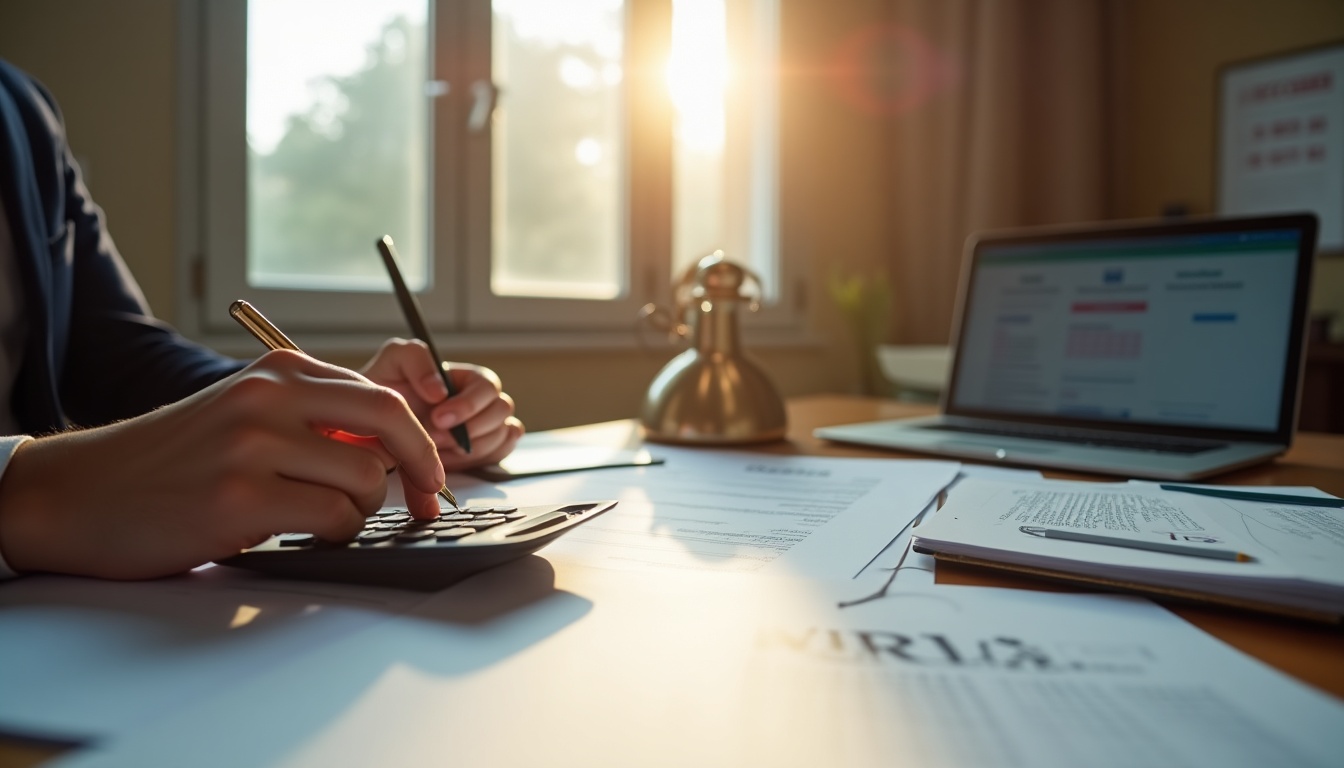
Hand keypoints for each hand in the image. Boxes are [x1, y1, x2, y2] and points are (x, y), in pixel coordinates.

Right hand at [0, 350, 445, 579]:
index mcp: (278, 371)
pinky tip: (301, 534)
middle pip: (392, 420)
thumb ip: (312, 421)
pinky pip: (333, 519)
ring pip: (366, 480)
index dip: (419, 441)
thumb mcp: (243, 416)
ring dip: (362, 513)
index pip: (382, 395)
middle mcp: (269, 397)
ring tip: (323, 521)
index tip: (429, 476)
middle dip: (424, 466)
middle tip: (427, 500)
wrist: (80, 493)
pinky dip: (334, 535)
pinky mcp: (240, 498)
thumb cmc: (171, 463)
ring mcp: (254, 445)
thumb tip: (393, 451)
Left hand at [360, 339, 523, 470]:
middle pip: (501, 411)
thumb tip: (440, 391)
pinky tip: (449, 459)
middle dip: (469, 430)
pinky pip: (501, 452)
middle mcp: (482, 401)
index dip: (468, 404)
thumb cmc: (387, 390)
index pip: (487, 387)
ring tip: (435, 451)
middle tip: (434, 439)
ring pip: (502, 435)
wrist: (377, 421)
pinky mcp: (486, 450)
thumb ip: (417, 359)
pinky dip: (480, 459)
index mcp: (467, 378)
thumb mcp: (395, 361)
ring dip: (470, 448)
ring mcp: (486, 426)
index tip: (438, 418)